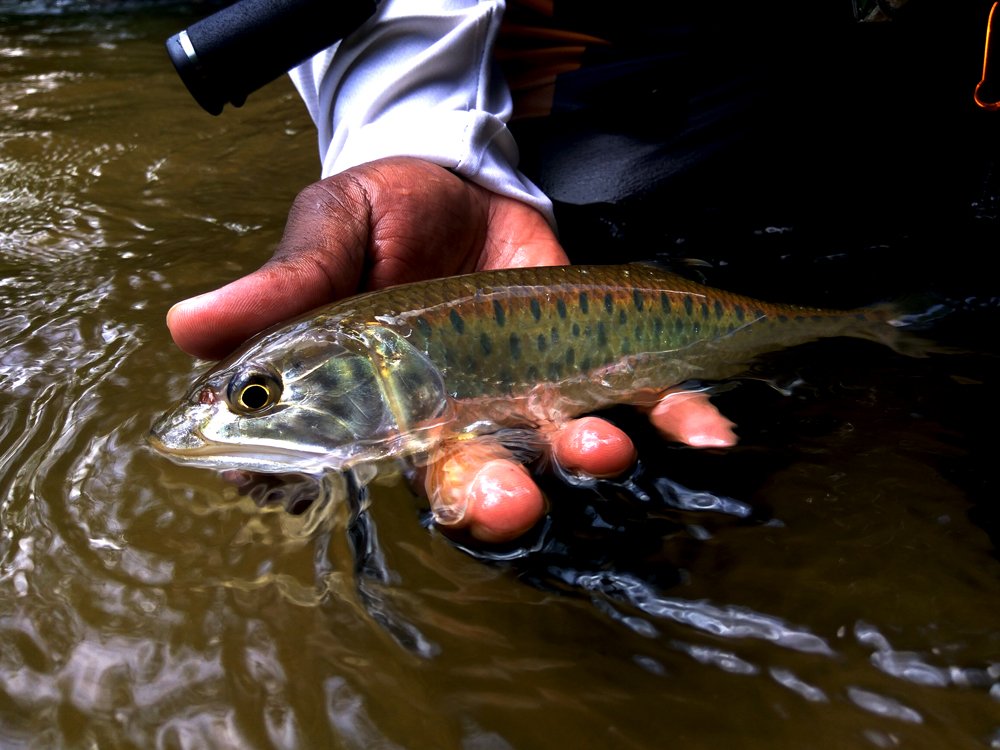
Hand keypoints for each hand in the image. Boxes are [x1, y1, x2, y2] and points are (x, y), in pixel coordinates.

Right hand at [166, 157, 735, 543]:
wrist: (457, 181)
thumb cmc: (379, 214)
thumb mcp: (327, 234)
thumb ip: (282, 288)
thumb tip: (190, 328)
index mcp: (374, 401)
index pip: (346, 465)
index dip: (335, 491)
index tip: (324, 500)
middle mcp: (450, 417)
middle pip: (462, 475)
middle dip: (485, 496)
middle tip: (504, 504)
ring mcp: (522, 394)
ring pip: (551, 446)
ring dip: (581, 456)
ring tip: (601, 448)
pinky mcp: (583, 362)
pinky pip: (635, 402)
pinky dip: (673, 419)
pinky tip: (706, 433)